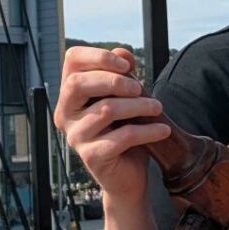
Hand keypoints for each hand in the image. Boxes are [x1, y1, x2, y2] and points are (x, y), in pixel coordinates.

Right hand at [53, 45, 168, 209]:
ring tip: (158, 108)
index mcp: (70, 96)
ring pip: (106, 110)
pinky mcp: (92, 157)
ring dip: (138, 106)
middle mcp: (65, 115)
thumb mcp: (125, 100)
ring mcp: (75, 137)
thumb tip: (122, 51)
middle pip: (78, 84)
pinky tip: (163, 129)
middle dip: (115, 81)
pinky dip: (147, 130)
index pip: (71, 61)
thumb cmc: (123, 133)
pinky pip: (122, 136)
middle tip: (141, 88)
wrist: (127, 178)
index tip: (126, 64)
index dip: (98, 56)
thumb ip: (121, 75)